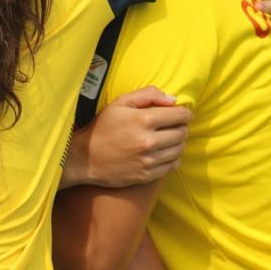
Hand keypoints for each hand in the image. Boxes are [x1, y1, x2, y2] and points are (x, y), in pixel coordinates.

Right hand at [61, 87, 190, 189]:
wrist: (86, 158)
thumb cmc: (103, 127)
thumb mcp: (120, 103)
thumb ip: (148, 95)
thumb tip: (172, 100)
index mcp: (144, 120)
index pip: (180, 115)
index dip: (184, 113)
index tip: (181, 113)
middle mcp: (149, 141)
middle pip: (182, 133)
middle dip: (181, 127)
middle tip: (173, 125)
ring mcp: (148, 160)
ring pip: (179, 150)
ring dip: (178, 143)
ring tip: (168, 138)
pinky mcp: (147, 175)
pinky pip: (172, 166)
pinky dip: (172, 158)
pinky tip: (163, 152)